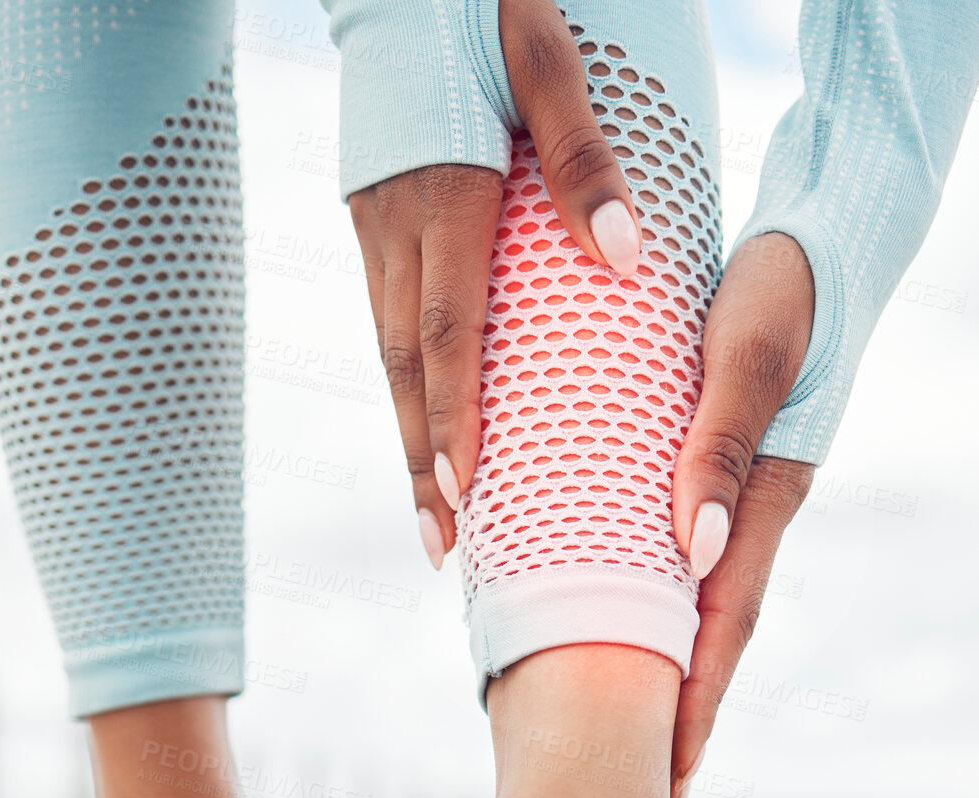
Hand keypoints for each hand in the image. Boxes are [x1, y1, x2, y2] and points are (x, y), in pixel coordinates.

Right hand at [348, 0, 641, 568]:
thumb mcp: (546, 54)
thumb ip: (582, 156)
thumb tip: (625, 259)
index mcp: (443, 194)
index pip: (443, 333)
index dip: (450, 421)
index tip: (464, 495)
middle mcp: (395, 222)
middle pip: (403, 367)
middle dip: (423, 463)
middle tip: (443, 544)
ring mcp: (373, 221)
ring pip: (385, 350)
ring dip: (408, 435)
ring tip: (434, 510)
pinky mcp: (371, 212)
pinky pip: (384, 318)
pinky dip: (403, 383)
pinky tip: (421, 420)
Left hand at [670, 232, 815, 797]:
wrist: (820, 238)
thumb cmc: (784, 287)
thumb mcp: (745, 355)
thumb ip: (719, 448)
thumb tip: (695, 553)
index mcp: (763, 497)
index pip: (722, 622)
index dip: (694, 699)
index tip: (671, 769)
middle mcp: (754, 512)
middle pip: (714, 633)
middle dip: (685, 713)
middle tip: (655, 790)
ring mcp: (742, 498)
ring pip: (702, 602)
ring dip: (675, 671)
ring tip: (644, 736)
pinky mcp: (725, 472)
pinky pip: (689, 557)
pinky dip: (664, 606)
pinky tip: (635, 629)